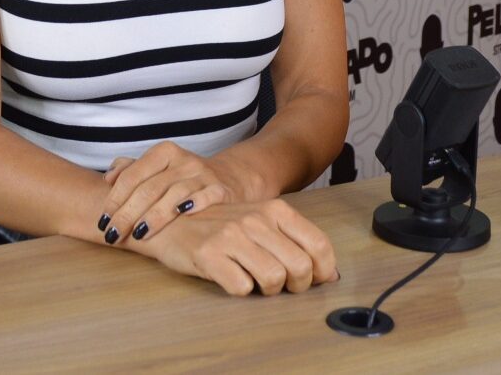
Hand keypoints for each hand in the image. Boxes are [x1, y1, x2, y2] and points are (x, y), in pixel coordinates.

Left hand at [98, 141, 261, 244]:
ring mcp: (204, 174)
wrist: (227, 179)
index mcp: (165, 152)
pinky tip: (180, 217)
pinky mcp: (221, 190)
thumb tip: (108, 178)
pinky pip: (207, 197)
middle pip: (150, 188)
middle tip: (113, 235)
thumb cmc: (182, 179)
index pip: (133, 175)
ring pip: (174, 195)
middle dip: (127, 214)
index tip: (103, 220)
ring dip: (154, 217)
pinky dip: (194, 205)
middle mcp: (184, 160)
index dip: (115, 198)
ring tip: (137, 235)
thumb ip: (131, 170)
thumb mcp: (157, 170)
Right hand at [137, 198, 338, 295]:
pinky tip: (232, 278)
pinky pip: (241, 287)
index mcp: (275, 209)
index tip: (315, 279)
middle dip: (298, 286)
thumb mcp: (261, 222)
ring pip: (274, 279)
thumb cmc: (221, 224)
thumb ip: (294, 241)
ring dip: (269, 290)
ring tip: (256, 281)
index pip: (318, 244)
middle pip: (300, 267)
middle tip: (283, 285)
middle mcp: (256, 220)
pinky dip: (241, 290)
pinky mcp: (209, 254)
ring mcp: (232, 236)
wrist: (172, 219)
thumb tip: (328, 272)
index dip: (323, 270)